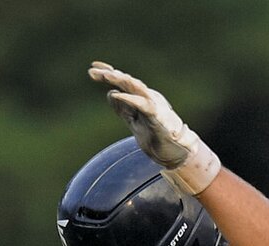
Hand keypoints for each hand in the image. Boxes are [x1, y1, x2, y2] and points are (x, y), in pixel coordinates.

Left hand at [88, 61, 220, 195]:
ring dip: (120, 80)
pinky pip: (142, 104)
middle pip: (126, 81)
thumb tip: (110, 94)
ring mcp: (154, 104)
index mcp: (141, 98)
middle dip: (109, 75)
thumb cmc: (157, 137)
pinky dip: (129, 98)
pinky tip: (117, 94)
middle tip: (92, 72)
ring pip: (135, 87)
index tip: (92, 70)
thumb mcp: (134, 122)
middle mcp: (147, 97)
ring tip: (105, 76)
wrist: (176, 153)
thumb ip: (123, 109)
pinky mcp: (157, 116)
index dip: (108, 74)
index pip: (123, 83)